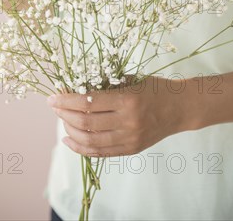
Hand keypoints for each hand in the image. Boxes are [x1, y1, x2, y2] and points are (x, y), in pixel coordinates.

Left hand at [47, 76, 190, 156]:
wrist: (181, 108)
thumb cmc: (155, 88)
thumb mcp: (131, 79)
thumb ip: (106, 84)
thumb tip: (76, 86)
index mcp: (127, 100)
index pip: (88, 102)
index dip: (66, 101)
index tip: (52, 98)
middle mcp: (128, 122)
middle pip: (86, 123)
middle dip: (64, 115)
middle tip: (55, 107)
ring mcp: (130, 139)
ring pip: (90, 141)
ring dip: (70, 131)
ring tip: (61, 122)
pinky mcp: (131, 149)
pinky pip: (101, 153)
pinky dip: (81, 148)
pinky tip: (70, 140)